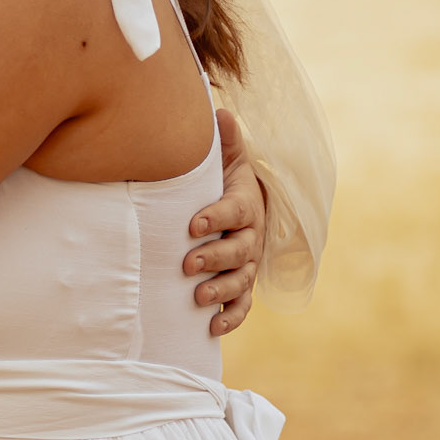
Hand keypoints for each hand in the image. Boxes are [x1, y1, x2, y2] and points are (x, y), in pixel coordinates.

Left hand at [185, 109, 265, 335]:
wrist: (245, 209)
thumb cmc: (225, 183)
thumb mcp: (226, 160)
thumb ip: (224, 141)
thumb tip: (220, 111)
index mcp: (246, 205)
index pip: (234, 211)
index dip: (216, 218)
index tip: (192, 224)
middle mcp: (251, 237)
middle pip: (240, 250)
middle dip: (215, 258)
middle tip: (188, 264)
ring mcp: (248, 264)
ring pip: (241, 280)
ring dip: (222, 290)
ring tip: (198, 298)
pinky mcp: (243, 287)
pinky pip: (243, 306)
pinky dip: (231, 319)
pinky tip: (213, 328)